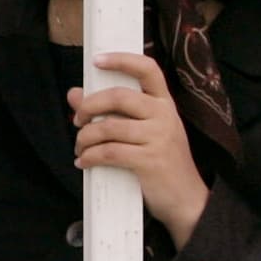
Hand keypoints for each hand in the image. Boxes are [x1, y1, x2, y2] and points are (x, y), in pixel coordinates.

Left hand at [68, 53, 209, 246]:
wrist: (186, 200)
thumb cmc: (162, 163)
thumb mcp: (143, 133)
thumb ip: (111, 112)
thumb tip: (74, 94)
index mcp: (164, 105)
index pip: (148, 70)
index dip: (122, 60)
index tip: (98, 60)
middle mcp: (164, 116)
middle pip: (118, 97)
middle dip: (89, 107)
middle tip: (78, 120)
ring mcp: (159, 138)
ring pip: (108, 127)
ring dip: (85, 138)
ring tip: (81, 148)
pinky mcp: (150, 160)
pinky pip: (109, 152)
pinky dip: (90, 157)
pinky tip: (85, 162)